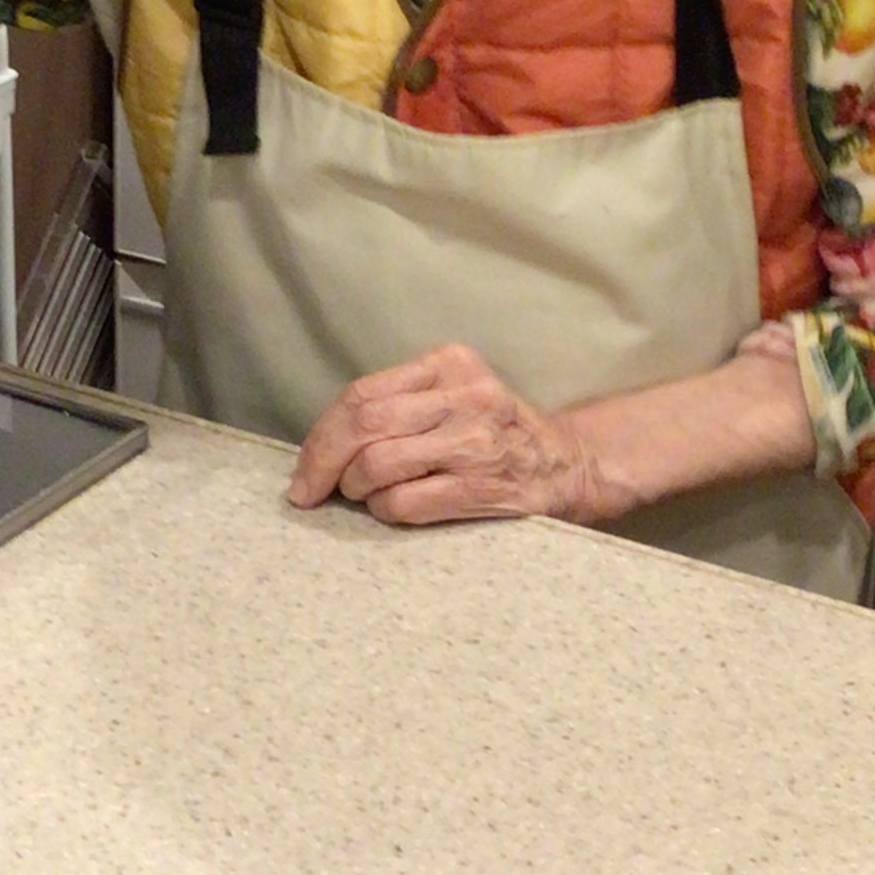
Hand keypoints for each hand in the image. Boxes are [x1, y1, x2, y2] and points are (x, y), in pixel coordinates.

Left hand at [286, 344, 605, 528]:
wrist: (569, 465)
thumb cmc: (497, 434)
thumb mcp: (455, 396)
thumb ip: (400, 405)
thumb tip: (323, 444)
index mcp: (448, 365)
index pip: (361, 395)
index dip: (320, 436)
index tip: (304, 469)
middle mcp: (464, 396)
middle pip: (362, 425)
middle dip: (322, 464)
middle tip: (309, 492)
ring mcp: (476, 441)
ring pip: (377, 463)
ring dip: (357, 489)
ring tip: (364, 496)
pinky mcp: (483, 486)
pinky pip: (405, 501)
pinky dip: (385, 510)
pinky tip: (392, 510)